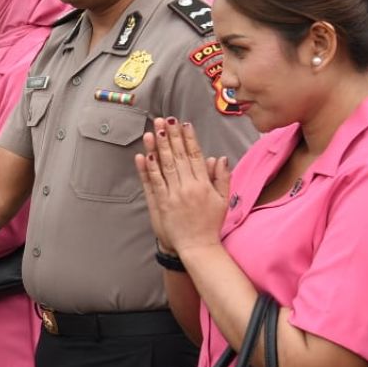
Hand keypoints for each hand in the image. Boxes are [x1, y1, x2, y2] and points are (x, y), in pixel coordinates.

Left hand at [134, 118, 230, 256]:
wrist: (198, 247)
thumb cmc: (211, 224)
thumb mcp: (223, 200)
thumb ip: (222, 178)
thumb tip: (219, 157)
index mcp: (204, 184)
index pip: (195, 155)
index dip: (189, 138)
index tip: (184, 124)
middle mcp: (188, 187)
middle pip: (178, 156)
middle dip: (171, 136)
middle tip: (165, 119)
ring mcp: (173, 195)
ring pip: (164, 166)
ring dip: (158, 147)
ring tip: (154, 130)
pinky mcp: (161, 204)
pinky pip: (153, 183)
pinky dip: (148, 169)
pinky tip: (144, 155)